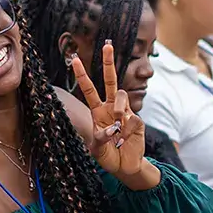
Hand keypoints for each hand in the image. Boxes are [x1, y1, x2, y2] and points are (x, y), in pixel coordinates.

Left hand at [71, 41, 147, 179]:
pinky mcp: (137, 120)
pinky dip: (126, 131)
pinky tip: (124, 140)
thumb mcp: (97, 150)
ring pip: (121, 95)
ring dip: (118, 110)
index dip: (82, 75)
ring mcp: (125, 112)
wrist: (125, 166)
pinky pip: (132, 119)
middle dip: (108, 62)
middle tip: (107, 45)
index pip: (89, 89)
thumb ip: (100, 138)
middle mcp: (111, 108)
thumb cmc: (108, 156)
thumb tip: (113, 126)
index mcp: (97, 111)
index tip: (75, 59)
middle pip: (111, 80)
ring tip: (117, 129)